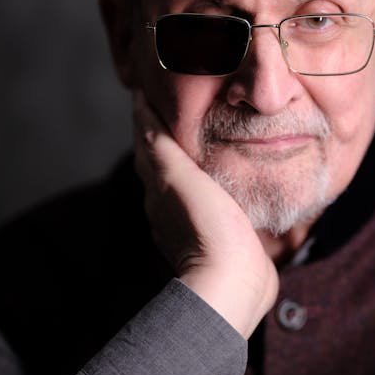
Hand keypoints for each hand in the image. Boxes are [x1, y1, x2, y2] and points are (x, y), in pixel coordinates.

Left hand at [132, 91, 278, 338]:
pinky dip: (206, 182)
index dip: (146, 117)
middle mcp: (168, 206)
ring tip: (199, 137)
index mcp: (158, 188)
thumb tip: (140, 110)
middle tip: (174, 106)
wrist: (234, 284)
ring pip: (181, 183)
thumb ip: (162, 147)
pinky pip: (206, 200)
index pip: (147, 143)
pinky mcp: (218, 237)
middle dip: (163, 135)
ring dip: (185, 160)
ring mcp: (191, 224)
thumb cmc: (209, 230)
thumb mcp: (180, 180)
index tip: (150, 90)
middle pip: (160, 162)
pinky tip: (221, 180)